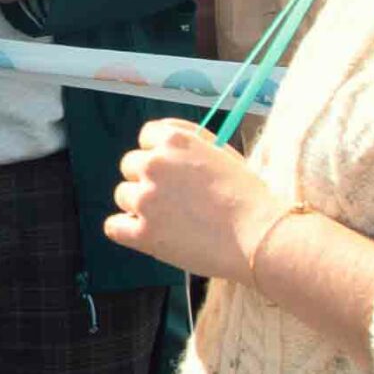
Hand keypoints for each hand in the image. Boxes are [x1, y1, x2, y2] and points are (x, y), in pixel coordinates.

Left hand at [106, 115, 285, 281]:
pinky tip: (147, 234)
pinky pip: (113, 227)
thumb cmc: (249, 197)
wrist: (259, 237)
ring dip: (140, 205)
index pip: (146, 136)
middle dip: (148, 179)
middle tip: (174, 198)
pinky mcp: (143, 234)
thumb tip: (164, 139)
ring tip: (171, 219)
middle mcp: (154, 165)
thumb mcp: (221, 153)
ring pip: (123, 196)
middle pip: (130, 165)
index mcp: (174, 140)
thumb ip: (190, 143)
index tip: (172, 170)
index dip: (159, 153)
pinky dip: (127, 231)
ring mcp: (145, 199)